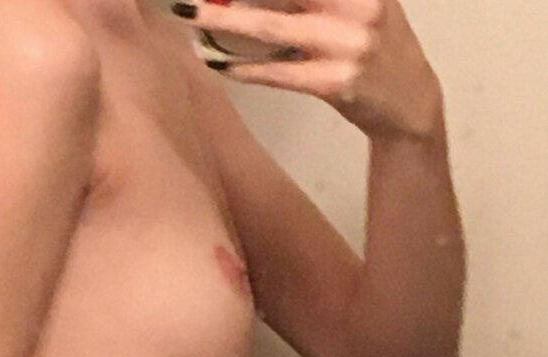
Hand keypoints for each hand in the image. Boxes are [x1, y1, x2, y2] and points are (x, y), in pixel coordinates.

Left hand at [176, 0, 443, 140]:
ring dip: (224, 19)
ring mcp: (348, 45)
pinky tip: (219, 61)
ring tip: (190, 12)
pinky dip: (245, 67)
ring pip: (272, 27)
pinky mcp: (336, 83)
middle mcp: (358, 4)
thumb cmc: (375, 47)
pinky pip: (278, 72)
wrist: (409, 104)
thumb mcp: (359, 3)